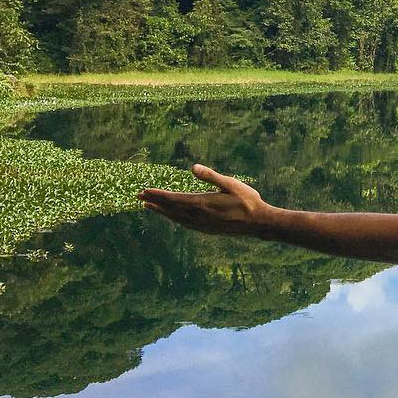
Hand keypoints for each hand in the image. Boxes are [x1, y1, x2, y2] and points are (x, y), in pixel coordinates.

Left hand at [137, 164, 271, 235]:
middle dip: (154, 202)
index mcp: (202, 203)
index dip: (158, 194)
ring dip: (162, 211)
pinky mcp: (207, 230)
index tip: (144, 190)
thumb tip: (193, 167)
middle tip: (138, 197)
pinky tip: (172, 217)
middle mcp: (198, 216)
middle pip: (170, 209)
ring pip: (176, 218)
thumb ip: (211, 176)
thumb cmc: (247, 201)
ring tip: (150, 206)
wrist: (258, 223)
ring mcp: (202, 225)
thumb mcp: (231, 184)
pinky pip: (184, 224)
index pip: (174, 198)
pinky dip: (174, 219)